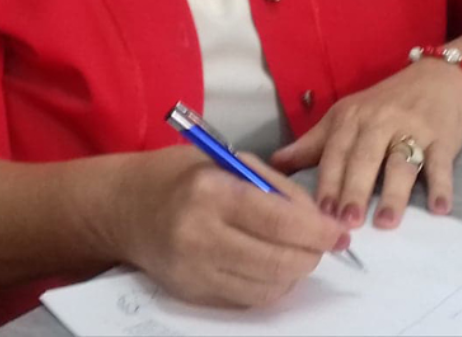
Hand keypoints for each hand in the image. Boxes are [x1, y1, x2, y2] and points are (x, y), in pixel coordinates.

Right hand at [111, 146, 349, 308]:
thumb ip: (273, 187)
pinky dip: (270, 284)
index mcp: (211, 191)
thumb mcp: (227, 161)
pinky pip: (249, 299)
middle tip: (322, 242)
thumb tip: (319, 219)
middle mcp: (200, 235)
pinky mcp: (192, 293)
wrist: (124, 208)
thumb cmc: (180, 176)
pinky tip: (268, 263)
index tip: (337, 231)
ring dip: (294, 272)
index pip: (280, 221)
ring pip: (269, 287)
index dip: (318, 231)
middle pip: (279, 262)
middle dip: (312, 255)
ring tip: (294, 250)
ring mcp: (194, 270)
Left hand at [269, 60, 461, 229]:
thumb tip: (273, 165)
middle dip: (354, 190)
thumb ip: (313, 144)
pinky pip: (441, 164)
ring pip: (401, 162)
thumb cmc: (386, 105)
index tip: (319, 212)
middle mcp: (380, 122)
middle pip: (365, 158)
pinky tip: (440, 209)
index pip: (335, 152)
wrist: (439, 79)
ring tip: (385, 222)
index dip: (327, 182)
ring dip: (393, 192)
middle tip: (346, 223)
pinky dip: (442, 186)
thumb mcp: (346, 117)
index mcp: (351, 118)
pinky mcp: (443, 138)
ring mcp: (413, 129)